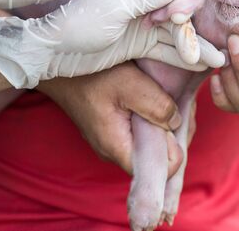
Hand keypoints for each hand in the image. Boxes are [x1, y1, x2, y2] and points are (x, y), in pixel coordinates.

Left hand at [0, 0, 224, 87]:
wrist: (55, 51)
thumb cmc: (79, 24)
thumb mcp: (114, 9)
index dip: (186, 11)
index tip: (192, 28)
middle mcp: (143, 5)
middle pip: (178, 19)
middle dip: (195, 38)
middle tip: (217, 56)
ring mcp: (142, 26)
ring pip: (174, 37)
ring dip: (194, 50)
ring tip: (218, 62)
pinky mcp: (139, 44)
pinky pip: (165, 51)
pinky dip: (180, 58)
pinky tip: (198, 66)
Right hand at [37, 62, 183, 176]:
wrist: (60, 67)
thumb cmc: (91, 75)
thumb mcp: (131, 85)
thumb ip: (158, 107)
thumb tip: (176, 123)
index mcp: (118, 147)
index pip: (158, 171)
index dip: (175, 149)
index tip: (178, 120)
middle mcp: (113, 151)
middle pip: (156, 157)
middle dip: (172, 134)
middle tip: (175, 104)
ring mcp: (111, 141)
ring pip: (148, 143)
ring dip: (162, 123)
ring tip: (164, 97)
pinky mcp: (111, 130)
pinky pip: (138, 132)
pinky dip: (150, 118)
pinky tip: (153, 98)